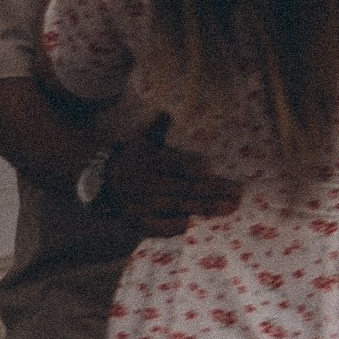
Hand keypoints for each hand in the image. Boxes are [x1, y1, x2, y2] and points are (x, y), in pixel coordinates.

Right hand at [102, 117, 240, 238]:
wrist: (100, 181)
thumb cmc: (131, 158)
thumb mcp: (142, 140)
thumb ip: (158, 129)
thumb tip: (166, 112)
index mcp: (149, 160)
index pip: (177, 164)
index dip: (195, 167)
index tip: (214, 168)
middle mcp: (147, 183)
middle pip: (185, 187)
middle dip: (214, 191)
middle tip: (238, 192)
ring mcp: (143, 204)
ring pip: (179, 207)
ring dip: (207, 208)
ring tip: (230, 208)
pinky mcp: (138, 222)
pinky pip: (162, 226)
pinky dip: (179, 226)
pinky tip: (198, 224)